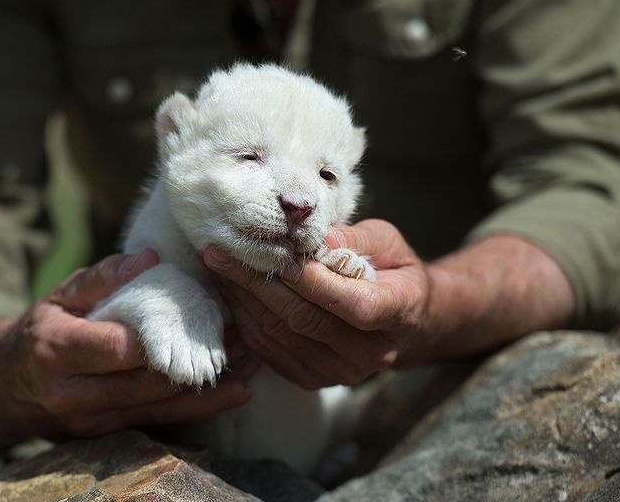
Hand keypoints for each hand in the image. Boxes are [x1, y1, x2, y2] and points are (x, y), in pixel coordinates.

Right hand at [0, 251, 253, 451]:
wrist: (6, 388)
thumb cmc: (41, 331)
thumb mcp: (60, 296)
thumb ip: (102, 277)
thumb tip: (149, 259)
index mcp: (59, 351)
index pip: (120, 348)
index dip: (165, 339)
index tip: (208, 319)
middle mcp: (75, 394)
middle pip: (148, 383)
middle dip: (200, 363)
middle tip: (244, 339)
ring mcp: (92, 422)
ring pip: (161, 409)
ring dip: (210, 389)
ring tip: (250, 364)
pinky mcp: (109, 435)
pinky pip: (160, 423)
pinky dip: (198, 408)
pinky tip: (234, 391)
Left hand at [203, 219, 430, 388]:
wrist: (402, 321)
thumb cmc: (393, 270)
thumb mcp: (388, 242)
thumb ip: (355, 239)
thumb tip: (315, 239)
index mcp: (399, 314)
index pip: (355, 305)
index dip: (314, 281)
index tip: (279, 252)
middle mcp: (370, 353)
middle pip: (305, 319)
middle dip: (257, 282)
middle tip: (220, 250)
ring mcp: (340, 372)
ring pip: (281, 334)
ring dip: (242, 298)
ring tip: (216, 265)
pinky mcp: (313, 379)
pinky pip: (269, 349)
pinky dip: (245, 318)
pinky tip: (229, 290)